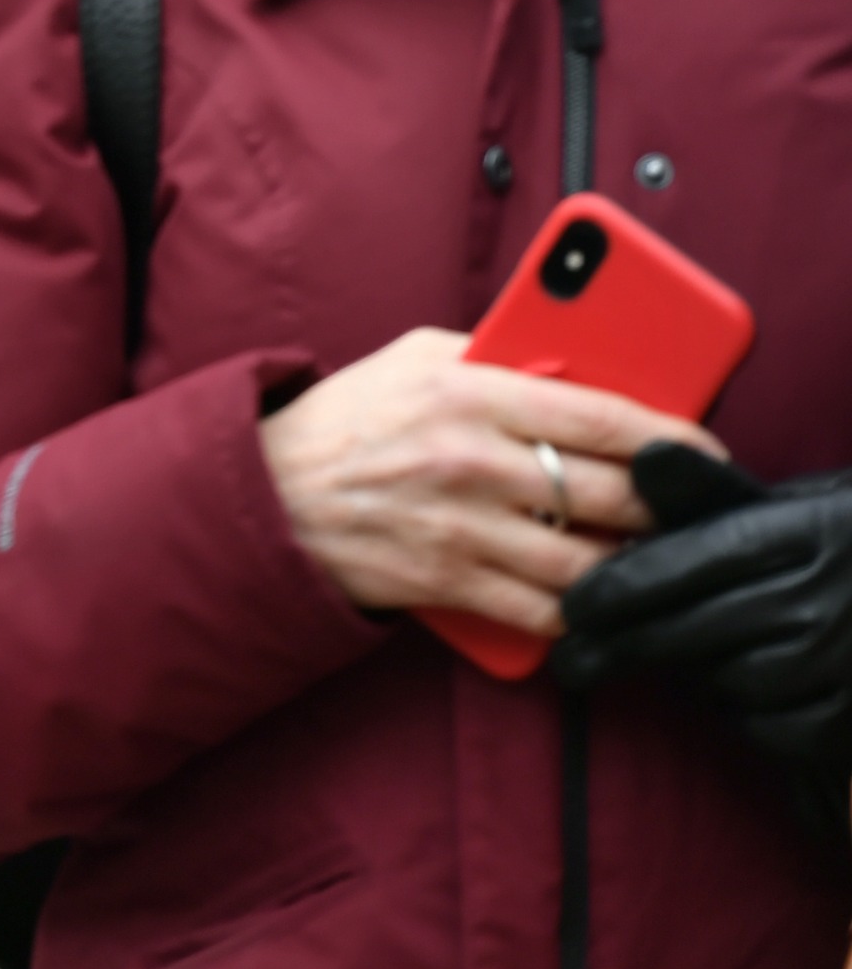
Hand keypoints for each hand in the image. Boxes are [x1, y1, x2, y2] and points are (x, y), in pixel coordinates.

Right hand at [257, 326, 717, 636]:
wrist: (262, 492)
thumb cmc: (348, 419)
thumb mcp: (415, 358)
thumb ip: (497, 356)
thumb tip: (582, 368)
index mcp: (465, 393)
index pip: (600, 418)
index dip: (670, 440)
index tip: (705, 453)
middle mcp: (468, 462)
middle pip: (610, 496)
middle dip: (661, 508)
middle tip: (679, 508)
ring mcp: (459, 529)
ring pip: (587, 564)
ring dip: (626, 564)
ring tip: (641, 553)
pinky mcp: (445, 582)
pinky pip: (544, 612)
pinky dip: (579, 610)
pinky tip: (590, 596)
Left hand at [558, 447, 851, 774]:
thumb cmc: (844, 545)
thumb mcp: (790, 505)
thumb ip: (710, 492)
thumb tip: (643, 459)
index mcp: (805, 534)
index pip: (687, 564)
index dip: (618, 588)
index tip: (572, 607)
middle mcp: (823, 600)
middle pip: (690, 632)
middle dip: (626, 644)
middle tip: (576, 657)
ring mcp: (838, 662)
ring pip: (723, 681)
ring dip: (694, 674)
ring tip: (685, 658)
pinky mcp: (845, 721)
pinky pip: (768, 726)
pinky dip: (747, 714)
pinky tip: (749, 688)